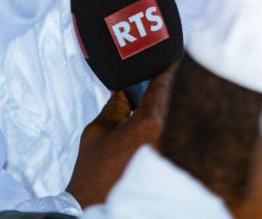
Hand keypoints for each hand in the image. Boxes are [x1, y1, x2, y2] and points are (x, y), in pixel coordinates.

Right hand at [65, 67, 174, 207]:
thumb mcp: (98, 130)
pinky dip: (146, 121)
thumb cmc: (93, 167)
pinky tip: (134, 116)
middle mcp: (160, 136)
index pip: (160, 90)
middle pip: (162, 105)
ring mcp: (160, 150)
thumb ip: (114, 106)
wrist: (95, 202)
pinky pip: (154, 134)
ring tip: (139, 90)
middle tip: (150, 70)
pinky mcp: (156, 160)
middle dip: (155, 88)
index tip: (168, 57)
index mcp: (148, 124)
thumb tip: (124, 90)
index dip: (164, 72)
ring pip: (158, 120)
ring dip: (150, 105)